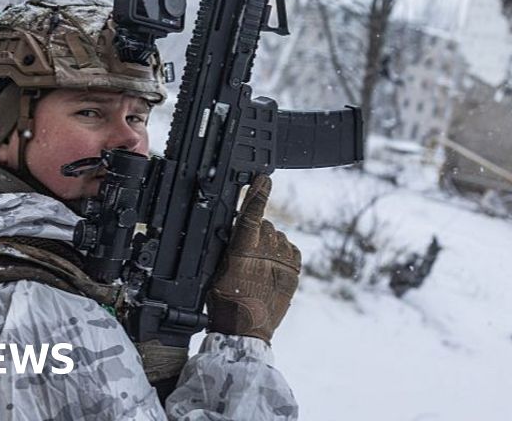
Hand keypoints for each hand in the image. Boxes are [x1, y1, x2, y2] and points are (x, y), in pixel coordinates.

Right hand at [206, 175, 300, 343]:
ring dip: (269, 243)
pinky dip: (283, 253)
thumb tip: (234, 226)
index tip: (264, 179)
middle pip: (264, 224)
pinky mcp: (295, 272)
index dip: (257, 194)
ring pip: (278, 236)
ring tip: (258, 265)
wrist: (246, 331)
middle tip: (245, 254)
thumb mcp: (216, 271)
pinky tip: (272, 266)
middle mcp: (266, 254)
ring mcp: (284, 263)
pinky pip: (291, 249)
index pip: (251, 214)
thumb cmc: (225, 303)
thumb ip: (227, 246)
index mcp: (243, 252)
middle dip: (255, 231)